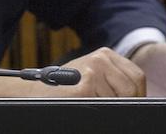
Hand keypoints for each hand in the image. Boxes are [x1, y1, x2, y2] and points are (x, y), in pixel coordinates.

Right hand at [0, 47, 144, 97]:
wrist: (29, 93)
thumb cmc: (59, 90)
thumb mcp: (88, 77)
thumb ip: (109, 81)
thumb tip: (135, 97)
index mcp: (105, 55)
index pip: (136, 79)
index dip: (136, 96)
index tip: (129, 106)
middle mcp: (101, 58)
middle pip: (132, 90)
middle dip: (125, 104)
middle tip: (111, 112)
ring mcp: (94, 71)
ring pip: (120, 100)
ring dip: (109, 108)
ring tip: (90, 106)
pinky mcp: (86, 87)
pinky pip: (105, 105)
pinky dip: (97, 110)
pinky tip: (83, 106)